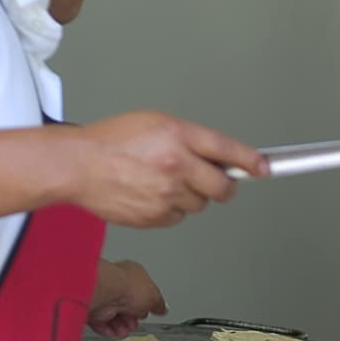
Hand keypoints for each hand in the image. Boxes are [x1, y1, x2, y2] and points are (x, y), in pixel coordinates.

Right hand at [67, 112, 267, 227]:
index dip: (251, 162)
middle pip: (224, 188)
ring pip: (200, 204)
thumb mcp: (157, 123)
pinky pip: (178, 217)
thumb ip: (192, 139)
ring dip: (190, 196)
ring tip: (161, 181)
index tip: (264, 168)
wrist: (75, 166)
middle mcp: (177, 166)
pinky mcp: (156, 216)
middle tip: (209, 179)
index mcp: (178, 136)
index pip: (228, 151)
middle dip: (222, 185)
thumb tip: (222, 158)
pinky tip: (149, 194)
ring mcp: (167, 194)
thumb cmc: (112, 141)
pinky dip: (170, 209)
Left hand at [89, 259, 167, 337]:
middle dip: (133, 317)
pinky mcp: (91, 308)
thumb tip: (163, 308)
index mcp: (132, 273)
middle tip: (137, 321)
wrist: (106, 294)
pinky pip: (101, 322)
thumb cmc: (128, 287)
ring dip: (122, 325)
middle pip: (127, 305)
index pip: (141, 289)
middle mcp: (116, 283)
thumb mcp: (155, 297)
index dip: (146, 303)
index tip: (150, 311)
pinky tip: (115, 330)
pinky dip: (108, 329)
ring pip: (114, 315)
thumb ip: (160, 304)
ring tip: (127, 328)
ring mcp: (103, 295)